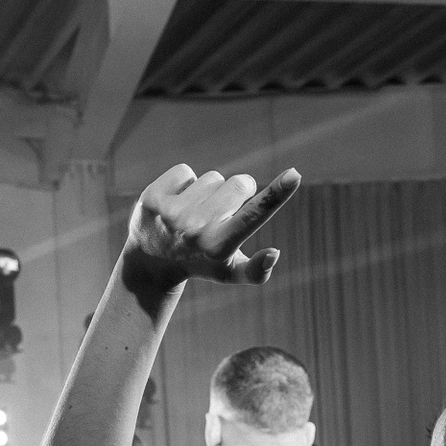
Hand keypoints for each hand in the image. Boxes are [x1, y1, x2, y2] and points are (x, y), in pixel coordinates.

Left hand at [125, 164, 301, 289]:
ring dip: (209, 192)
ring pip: (212, 178)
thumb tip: (275, 254)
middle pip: (239, 184)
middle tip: (221, 214)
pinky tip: (177, 205)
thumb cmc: (202, 264)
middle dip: (238, 193)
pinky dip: (185, 183)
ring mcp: (172, 212)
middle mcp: (196, 228)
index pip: (254, 216)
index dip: (276, 195)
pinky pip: (185, 171)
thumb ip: (257, 271)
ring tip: (195, 214)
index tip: (295, 174)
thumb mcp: (230, 274)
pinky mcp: (152, 197)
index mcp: (219, 246)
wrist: (150, 262)